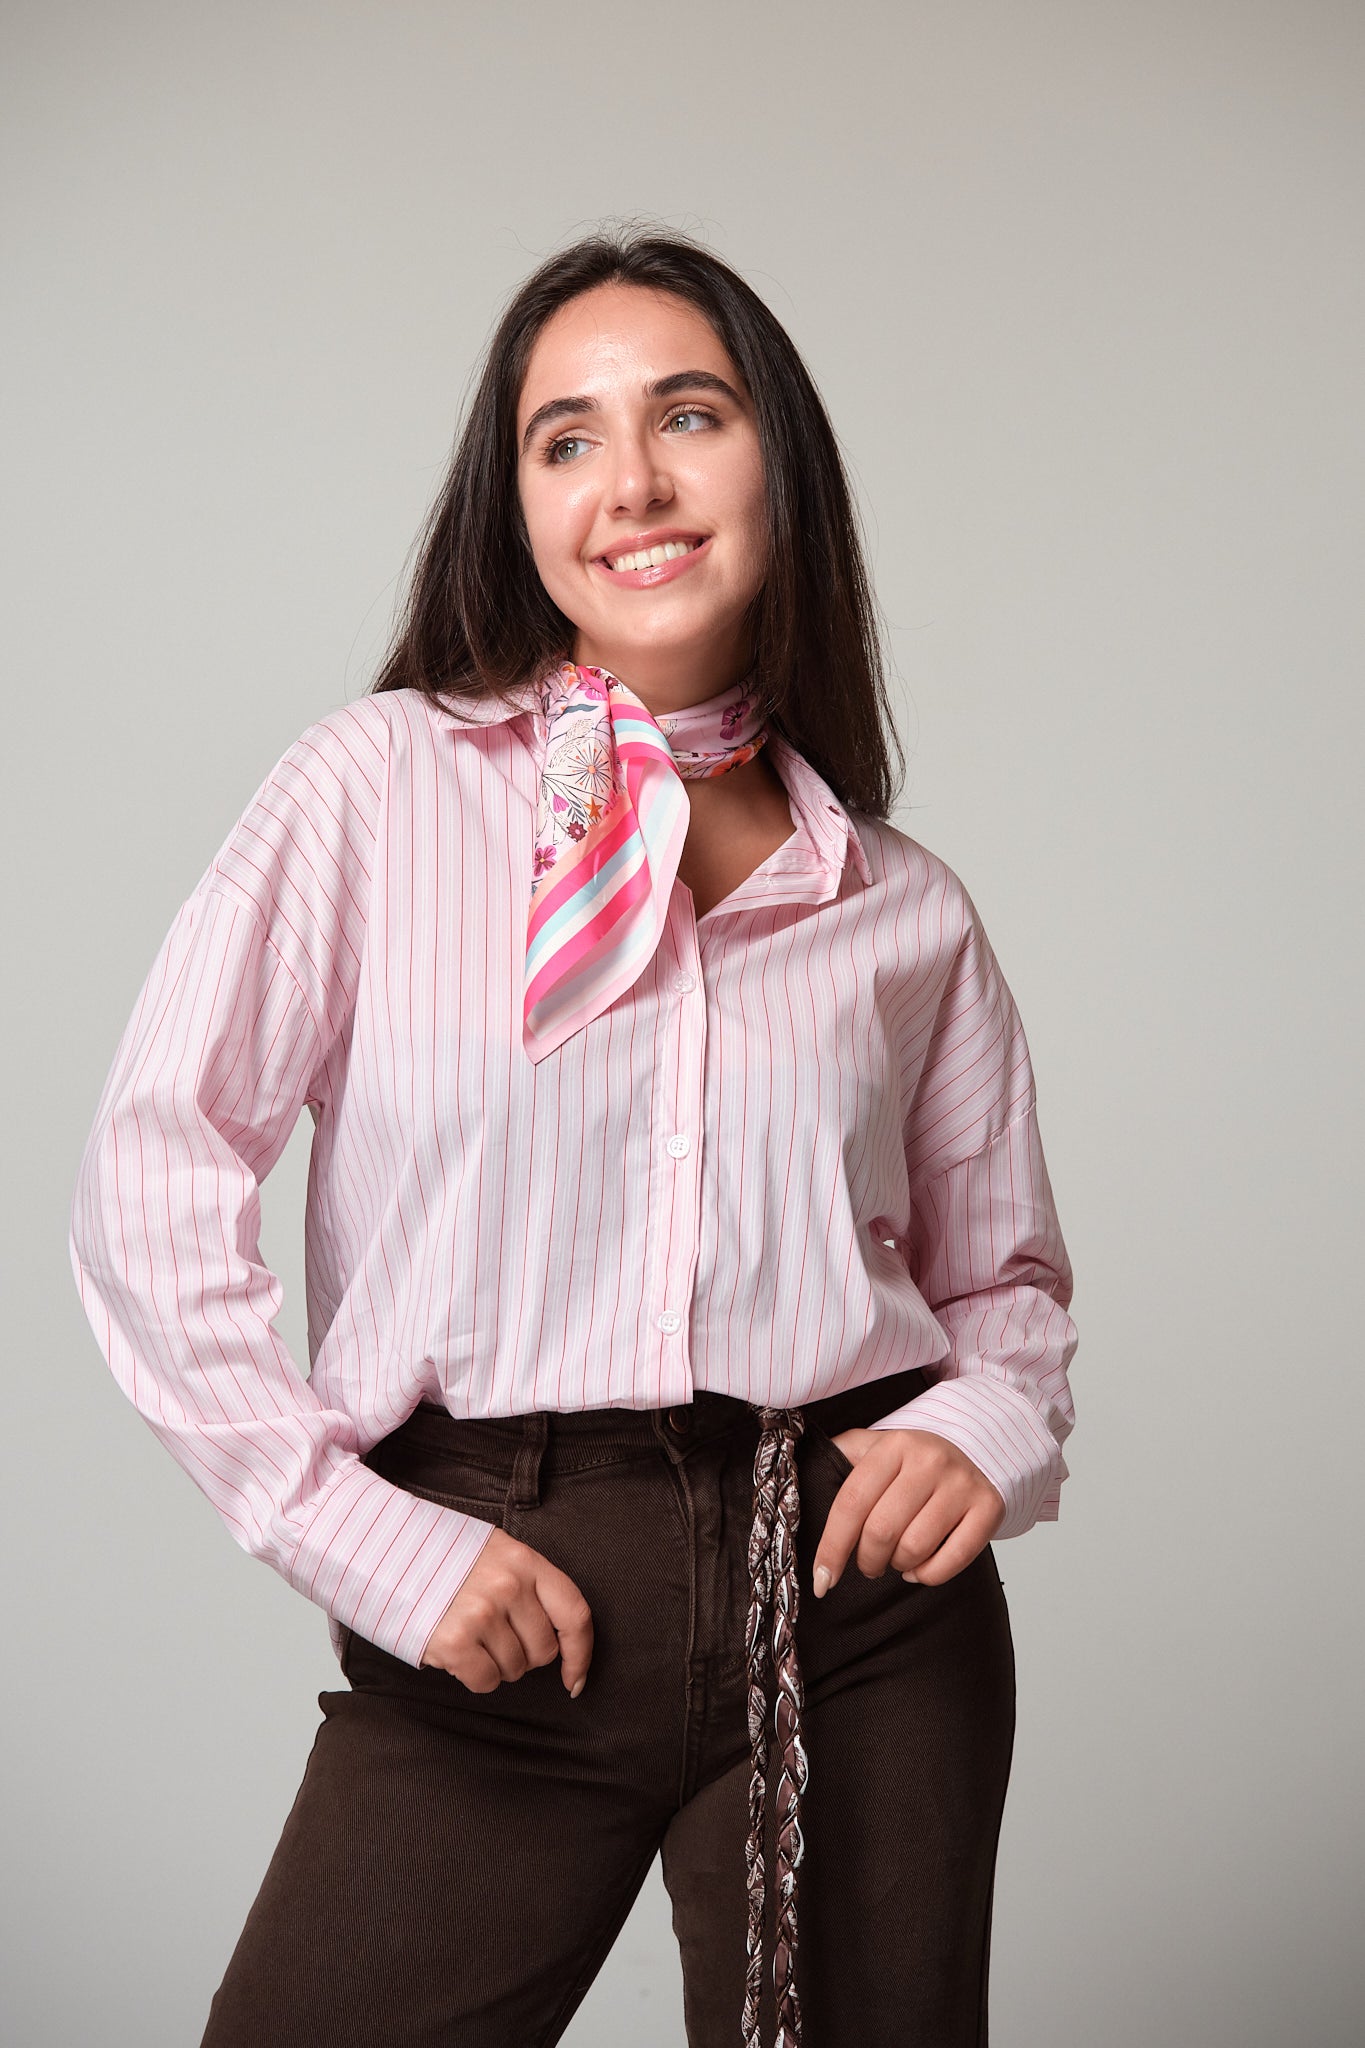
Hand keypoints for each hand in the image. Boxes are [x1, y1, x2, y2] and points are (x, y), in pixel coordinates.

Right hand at [419, 1526, 593, 1696]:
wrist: (389, 1555)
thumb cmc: (448, 1560)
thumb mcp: (497, 1553)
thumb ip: (531, 1584)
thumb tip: (562, 1638)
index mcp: (526, 1561)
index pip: (575, 1614)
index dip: (580, 1654)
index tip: (574, 1679)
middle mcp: (508, 1586)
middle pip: (543, 1651)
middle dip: (524, 1655)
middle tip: (495, 1636)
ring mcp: (482, 1613)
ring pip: (514, 1670)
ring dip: (496, 1664)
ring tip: (472, 1636)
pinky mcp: (455, 1640)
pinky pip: (486, 1681)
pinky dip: (475, 1676)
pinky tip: (459, 1652)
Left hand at [812, 1427, 1004, 1594]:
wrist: (979, 1447)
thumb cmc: (915, 1459)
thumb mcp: (876, 1446)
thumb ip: (841, 1457)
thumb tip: (802, 1477)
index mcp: (893, 1445)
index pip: (851, 1503)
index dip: (832, 1547)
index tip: (822, 1580)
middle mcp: (929, 1460)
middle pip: (881, 1531)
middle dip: (866, 1561)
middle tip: (867, 1565)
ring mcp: (962, 1484)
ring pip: (915, 1549)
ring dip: (898, 1566)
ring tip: (895, 1560)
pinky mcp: (988, 1508)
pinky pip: (952, 1560)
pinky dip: (929, 1575)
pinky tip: (920, 1569)